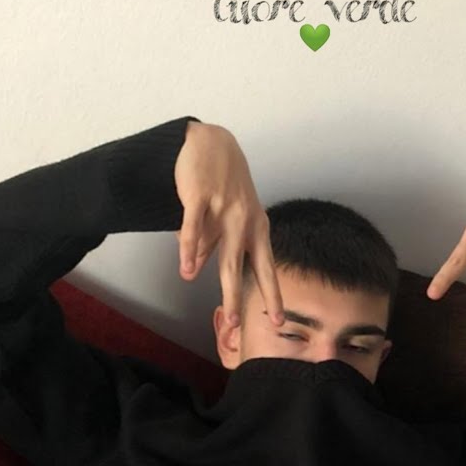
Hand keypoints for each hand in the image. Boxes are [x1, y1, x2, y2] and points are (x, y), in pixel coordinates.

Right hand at [173, 121, 283, 327]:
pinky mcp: (201, 196)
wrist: (209, 142)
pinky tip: (188, 269)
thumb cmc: (222, 184)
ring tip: (218, 306)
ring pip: (221, 252)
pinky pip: (194, 227)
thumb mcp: (227, 217)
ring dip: (220, 283)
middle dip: (239, 296)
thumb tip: (197, 269)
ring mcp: (223, 209)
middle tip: (240, 323)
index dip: (271, 294)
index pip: (265, 267)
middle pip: (242, 266)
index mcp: (255, 228)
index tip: (278, 321)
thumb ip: (214, 244)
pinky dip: (190, 250)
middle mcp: (243, 221)